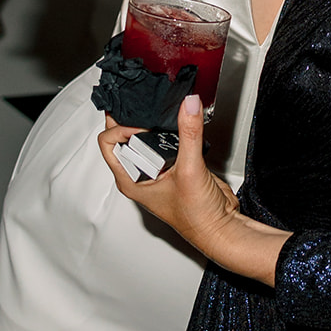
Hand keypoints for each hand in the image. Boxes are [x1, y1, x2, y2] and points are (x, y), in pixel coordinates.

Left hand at [98, 98, 288, 284]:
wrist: (221, 227)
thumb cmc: (197, 218)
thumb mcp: (190, 171)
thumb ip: (189, 135)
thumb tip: (189, 105)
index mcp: (130, 180)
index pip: (109, 143)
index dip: (122, 128)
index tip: (143, 125)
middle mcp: (141, 173)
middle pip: (125, 136)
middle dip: (133, 118)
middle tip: (145, 103)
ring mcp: (160, 167)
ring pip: (147, 136)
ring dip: (154, 121)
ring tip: (163, 109)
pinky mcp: (178, 162)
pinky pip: (169, 138)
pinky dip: (172, 127)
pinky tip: (179, 119)